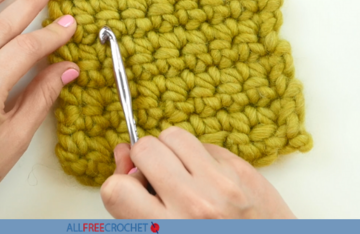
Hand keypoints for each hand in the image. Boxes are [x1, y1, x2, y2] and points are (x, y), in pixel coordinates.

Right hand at [101, 127, 295, 218]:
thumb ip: (135, 206)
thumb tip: (123, 154)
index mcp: (168, 228)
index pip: (116, 188)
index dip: (118, 187)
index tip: (130, 194)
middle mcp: (195, 203)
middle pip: (144, 148)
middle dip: (144, 161)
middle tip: (157, 180)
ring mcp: (222, 182)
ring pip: (173, 135)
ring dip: (170, 150)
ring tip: (182, 174)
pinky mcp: (243, 169)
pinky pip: (205, 144)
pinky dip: (199, 158)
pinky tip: (208, 180)